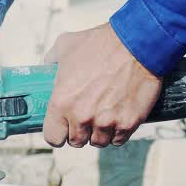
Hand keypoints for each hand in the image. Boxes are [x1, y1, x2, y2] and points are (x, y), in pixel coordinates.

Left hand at [42, 23, 161, 147]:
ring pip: (99, 142)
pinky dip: (118, 132)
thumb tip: (48, 66)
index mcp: (62, 102)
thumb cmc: (101, 43)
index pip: (53, 137)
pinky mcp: (128, 123)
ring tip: (103, 116)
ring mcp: (106, 122)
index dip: (58, 132)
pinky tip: (118, 117)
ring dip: (99, 132)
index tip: (63, 127)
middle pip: (76, 141)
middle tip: (86, 117)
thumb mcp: (66, 45)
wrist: (137, 44)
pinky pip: (118, 139)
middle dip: (80, 131)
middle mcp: (82, 116)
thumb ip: (52, 59)